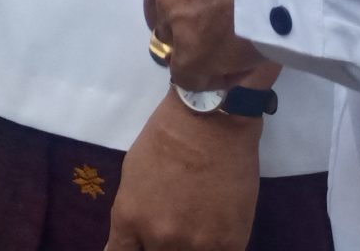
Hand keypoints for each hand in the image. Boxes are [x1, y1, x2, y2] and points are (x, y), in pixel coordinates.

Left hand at [103, 94, 260, 250]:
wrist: (209, 123)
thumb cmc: (164, 139)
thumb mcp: (132, 176)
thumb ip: (131, 214)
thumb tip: (129, 240)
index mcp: (129, 219)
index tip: (139, 246)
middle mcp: (160, 238)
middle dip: (158, 247)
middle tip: (170, 229)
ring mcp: (197, 245)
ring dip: (187, 249)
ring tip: (193, 227)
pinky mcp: (230, 244)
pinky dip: (213, 250)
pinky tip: (213, 236)